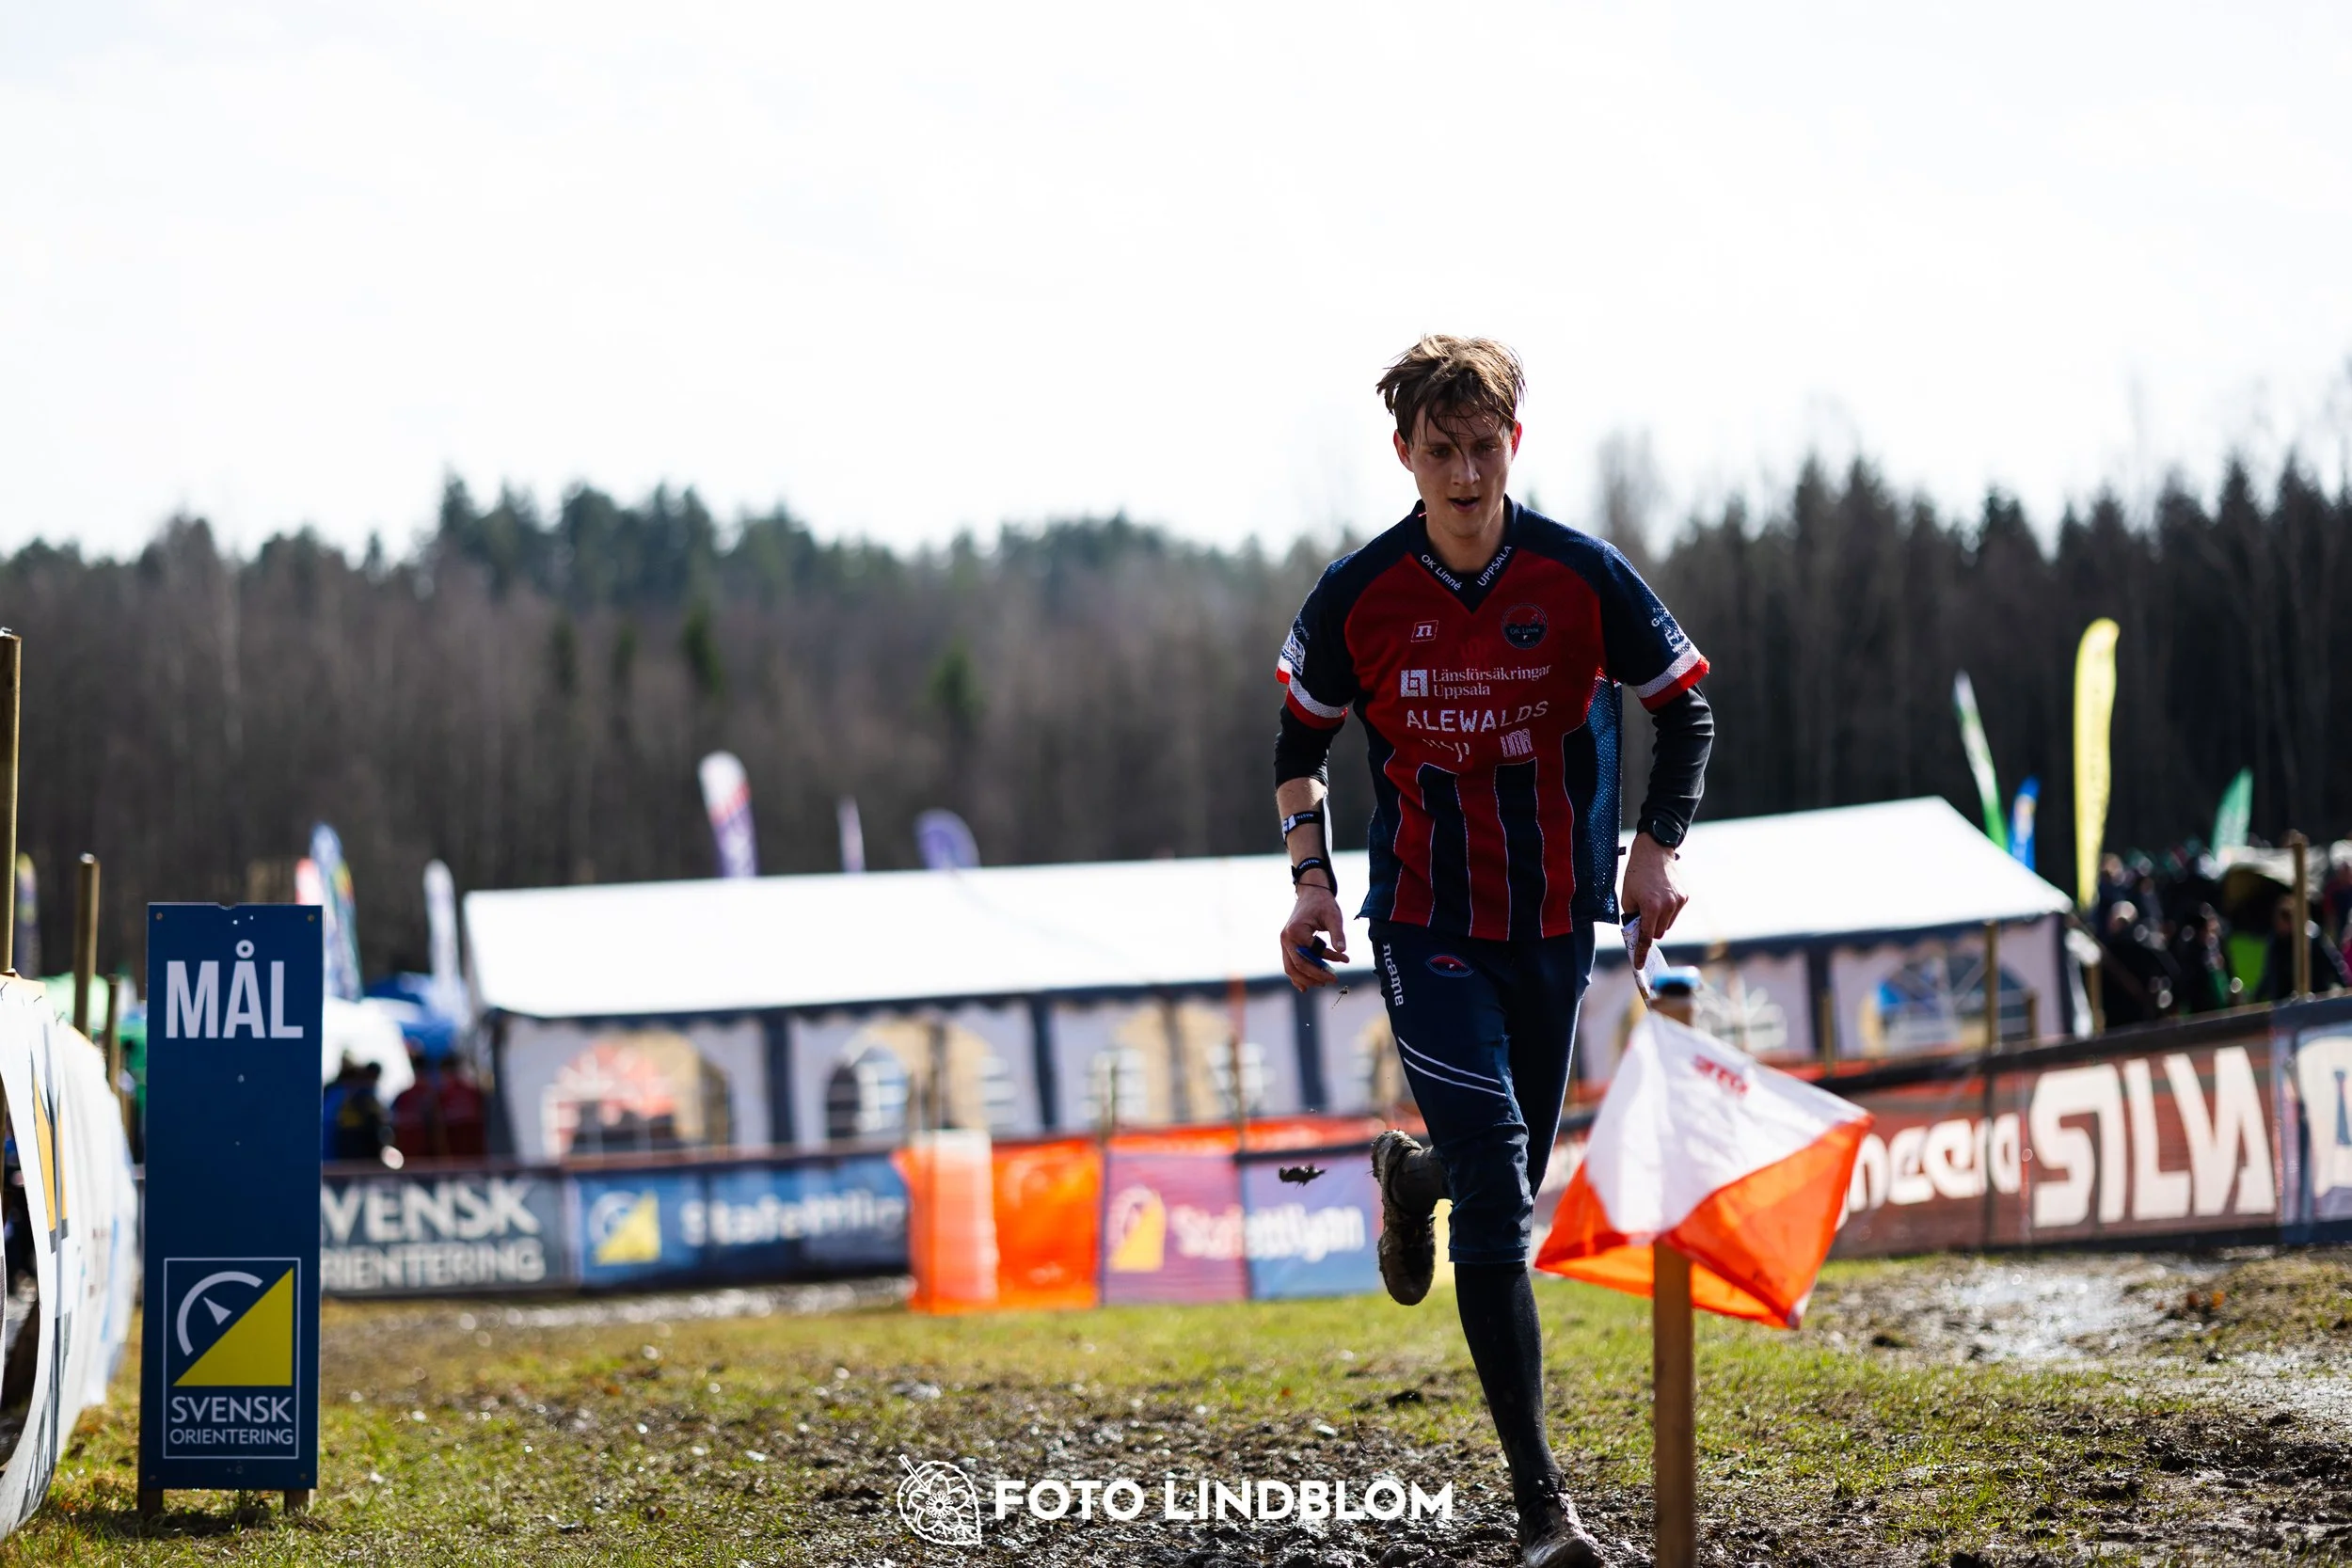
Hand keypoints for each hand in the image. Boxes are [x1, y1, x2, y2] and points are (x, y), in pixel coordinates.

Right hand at [1280, 883, 1349, 989]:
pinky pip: (1289, 964)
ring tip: (1323, 982)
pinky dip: (1296, 977)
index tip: (1346, 959)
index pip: (1313, 952)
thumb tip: (1342, 951)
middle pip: (1299, 964)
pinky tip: (1306, 987)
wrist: (1311, 894)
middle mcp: (1286, 938)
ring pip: (1291, 968)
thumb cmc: (1323, 904)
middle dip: (1317, 974)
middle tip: (1334, 979)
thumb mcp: (1333, 916)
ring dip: (1307, 979)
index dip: (1329, 958)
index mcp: (1296, 930)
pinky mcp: (1287, 946)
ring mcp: (1284, 943)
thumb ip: (1337, 934)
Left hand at [1621, 832, 1687, 967]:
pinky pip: (1674, 914)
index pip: (1646, 937)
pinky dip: (1667, 912)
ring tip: (1651, 902)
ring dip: (1659, 921)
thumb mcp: (1626, 896)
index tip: (1639, 965)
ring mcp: (1678, 902)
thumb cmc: (1636, 873)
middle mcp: (1667, 906)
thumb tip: (1636, 931)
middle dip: (1649, 930)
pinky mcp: (1684, 897)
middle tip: (1641, 918)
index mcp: (1650, 907)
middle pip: (1658, 933)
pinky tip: (1661, 896)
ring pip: (1667, 925)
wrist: (1654, 852)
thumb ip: (1631, 916)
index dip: (1642, 953)